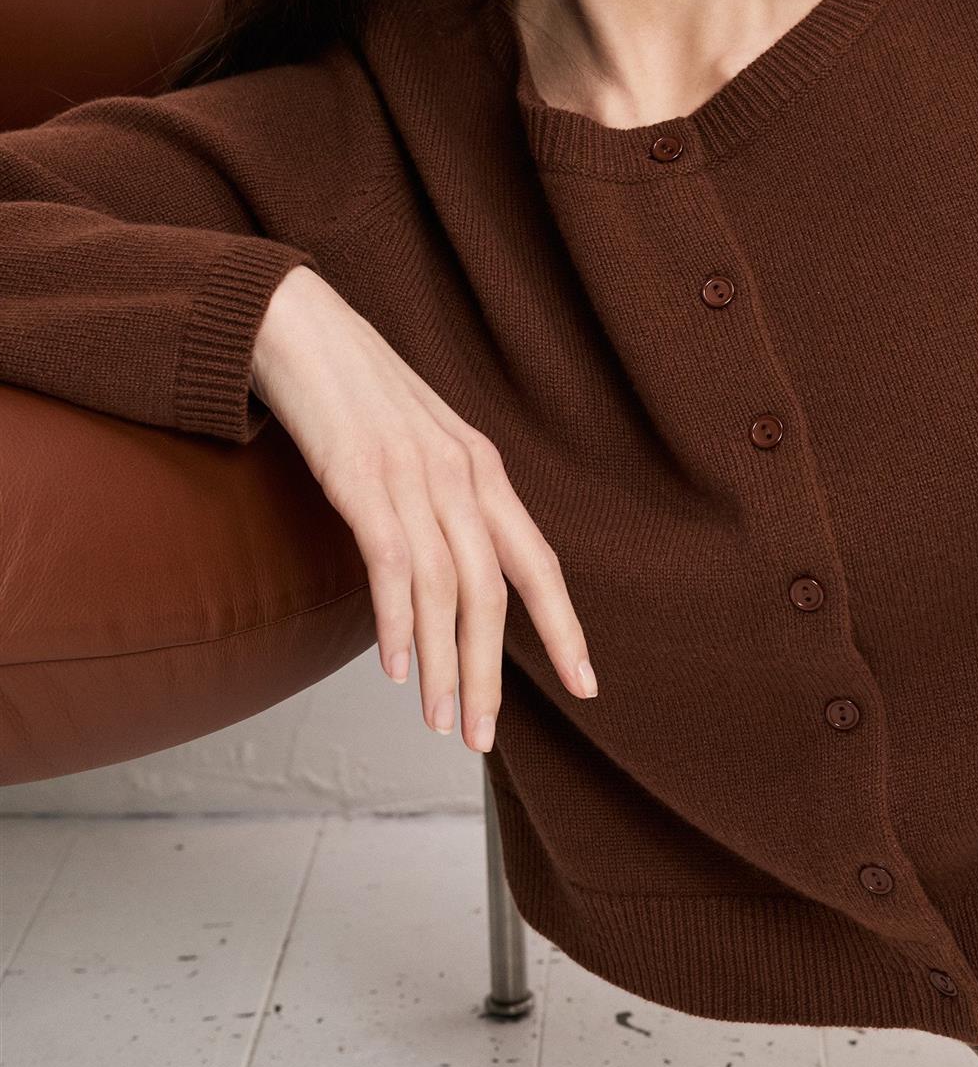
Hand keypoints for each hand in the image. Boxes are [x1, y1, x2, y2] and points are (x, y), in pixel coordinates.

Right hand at [249, 264, 596, 751]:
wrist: (300, 326)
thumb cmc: (358, 395)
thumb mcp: (422, 447)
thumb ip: (446, 504)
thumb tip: (454, 578)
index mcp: (483, 469)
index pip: (538, 561)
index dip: (565, 626)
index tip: (588, 686)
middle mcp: (460, 473)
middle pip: (493, 590)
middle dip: (490, 671)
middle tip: (483, 739)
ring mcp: (411, 473)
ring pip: (444, 588)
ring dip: (443, 665)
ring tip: (440, 724)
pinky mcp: (360, 475)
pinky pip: (390, 560)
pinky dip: (395, 619)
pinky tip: (394, 666)